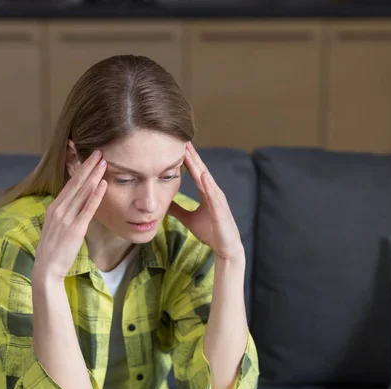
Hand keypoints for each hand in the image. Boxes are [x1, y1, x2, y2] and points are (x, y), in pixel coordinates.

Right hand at [32, 148, 106, 281]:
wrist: (46, 269)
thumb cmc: (53, 249)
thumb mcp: (56, 226)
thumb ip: (65, 214)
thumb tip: (76, 204)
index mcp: (54, 207)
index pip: (69, 184)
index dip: (81, 169)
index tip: (90, 158)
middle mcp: (58, 209)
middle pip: (76, 183)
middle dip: (88, 166)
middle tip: (99, 152)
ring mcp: (66, 218)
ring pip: (82, 192)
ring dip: (94, 176)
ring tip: (104, 162)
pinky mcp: (75, 229)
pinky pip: (87, 208)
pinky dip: (96, 195)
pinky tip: (103, 185)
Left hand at [167, 142, 243, 263]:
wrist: (226, 248)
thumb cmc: (211, 232)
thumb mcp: (189, 219)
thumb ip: (178, 210)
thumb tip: (164, 203)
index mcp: (207, 193)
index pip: (195, 172)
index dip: (187, 159)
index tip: (178, 145)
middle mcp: (213, 193)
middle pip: (201, 170)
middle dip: (192, 155)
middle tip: (183, 139)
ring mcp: (218, 200)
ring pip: (206, 179)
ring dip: (198, 165)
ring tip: (190, 151)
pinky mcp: (219, 211)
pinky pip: (213, 196)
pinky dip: (207, 184)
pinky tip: (201, 175)